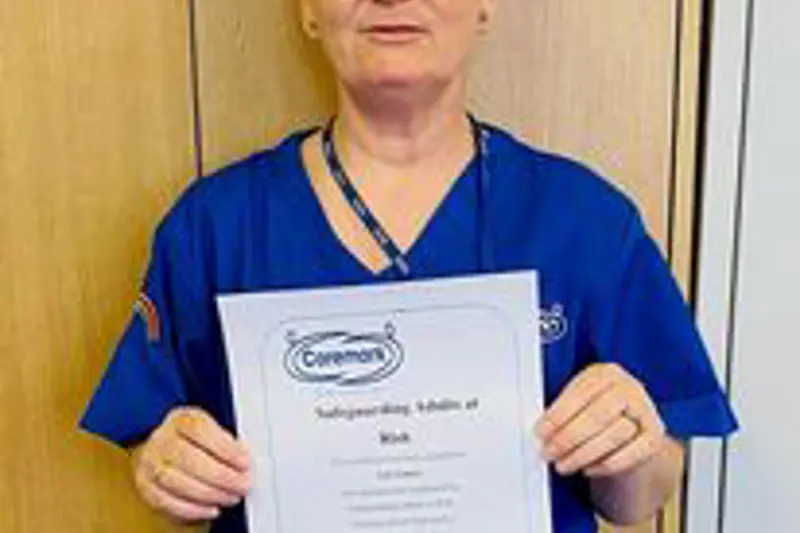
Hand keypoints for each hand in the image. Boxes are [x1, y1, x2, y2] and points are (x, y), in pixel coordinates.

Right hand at [132, 406, 249, 522]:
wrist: (164, 450)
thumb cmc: (195, 441)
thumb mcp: (212, 430)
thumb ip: (227, 442)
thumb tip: (243, 456)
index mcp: (181, 420)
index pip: (200, 430)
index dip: (224, 448)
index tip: (244, 462)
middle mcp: (162, 439)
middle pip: (188, 458)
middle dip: (221, 475)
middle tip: (242, 485)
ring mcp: (151, 463)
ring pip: (177, 482)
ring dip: (210, 494)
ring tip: (231, 497)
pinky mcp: (146, 487)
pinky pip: (167, 502)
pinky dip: (192, 509)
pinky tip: (212, 508)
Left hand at [535, 363, 665, 477]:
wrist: (629, 429)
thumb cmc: (594, 412)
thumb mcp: (579, 401)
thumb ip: (562, 411)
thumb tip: (540, 430)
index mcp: (606, 373)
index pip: (581, 392)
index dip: (558, 414)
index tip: (541, 432)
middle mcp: (629, 387)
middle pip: (597, 415)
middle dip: (568, 437)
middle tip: (549, 452)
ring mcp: (645, 412)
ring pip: (614, 435)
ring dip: (583, 454)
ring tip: (563, 464)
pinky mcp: (654, 437)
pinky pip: (631, 454)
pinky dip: (606, 465)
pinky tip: (587, 469)